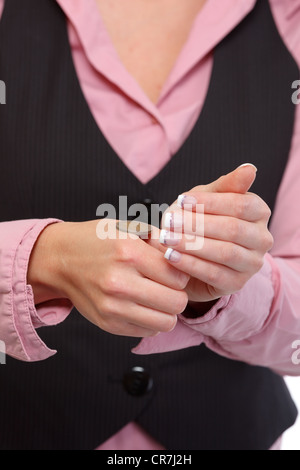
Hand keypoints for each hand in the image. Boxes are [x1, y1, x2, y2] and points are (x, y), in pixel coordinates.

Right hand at [27, 220, 188, 336]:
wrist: (60, 260)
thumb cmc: (96, 241)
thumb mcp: (127, 228)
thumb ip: (159, 240)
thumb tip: (187, 255)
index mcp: (128, 254)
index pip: (178, 277)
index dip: (180, 274)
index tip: (171, 270)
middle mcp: (120, 283)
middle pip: (176, 303)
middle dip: (177, 294)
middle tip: (167, 286)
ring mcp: (112, 307)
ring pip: (166, 323)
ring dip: (166, 311)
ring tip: (156, 297)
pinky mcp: (108, 324)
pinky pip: (147, 331)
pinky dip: (151, 321)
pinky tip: (141, 305)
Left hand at [148, 164, 273, 302]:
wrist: (192, 254)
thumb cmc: (200, 219)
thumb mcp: (208, 198)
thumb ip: (226, 185)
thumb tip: (250, 168)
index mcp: (259, 212)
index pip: (240, 205)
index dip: (211, 203)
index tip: (182, 201)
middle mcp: (262, 238)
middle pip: (233, 230)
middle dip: (198, 225)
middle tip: (169, 221)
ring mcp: (252, 264)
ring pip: (226, 253)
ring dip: (193, 245)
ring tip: (167, 239)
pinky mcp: (237, 284)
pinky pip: (214, 274)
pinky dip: (190, 264)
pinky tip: (171, 256)